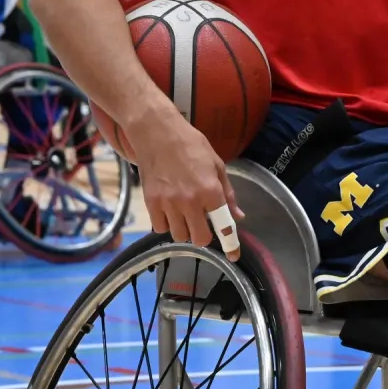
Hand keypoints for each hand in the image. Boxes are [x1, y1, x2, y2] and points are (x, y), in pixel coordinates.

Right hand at [126, 103, 240, 253]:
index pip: (223, 225)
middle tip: (202, 222)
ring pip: (179, 235)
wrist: (156, 132)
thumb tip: (237, 217)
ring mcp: (167, 203)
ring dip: (184, 229)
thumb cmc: (190, 145)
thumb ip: (228, 194)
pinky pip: (160, 227)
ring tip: (184, 213)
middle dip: (203, 235)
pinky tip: (170, 210)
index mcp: (210, 190)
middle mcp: (189, 201)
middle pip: (198, 238)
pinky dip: (166, 224)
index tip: (233, 256)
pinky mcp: (150, 202)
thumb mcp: (217, 165)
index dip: (230, 244)